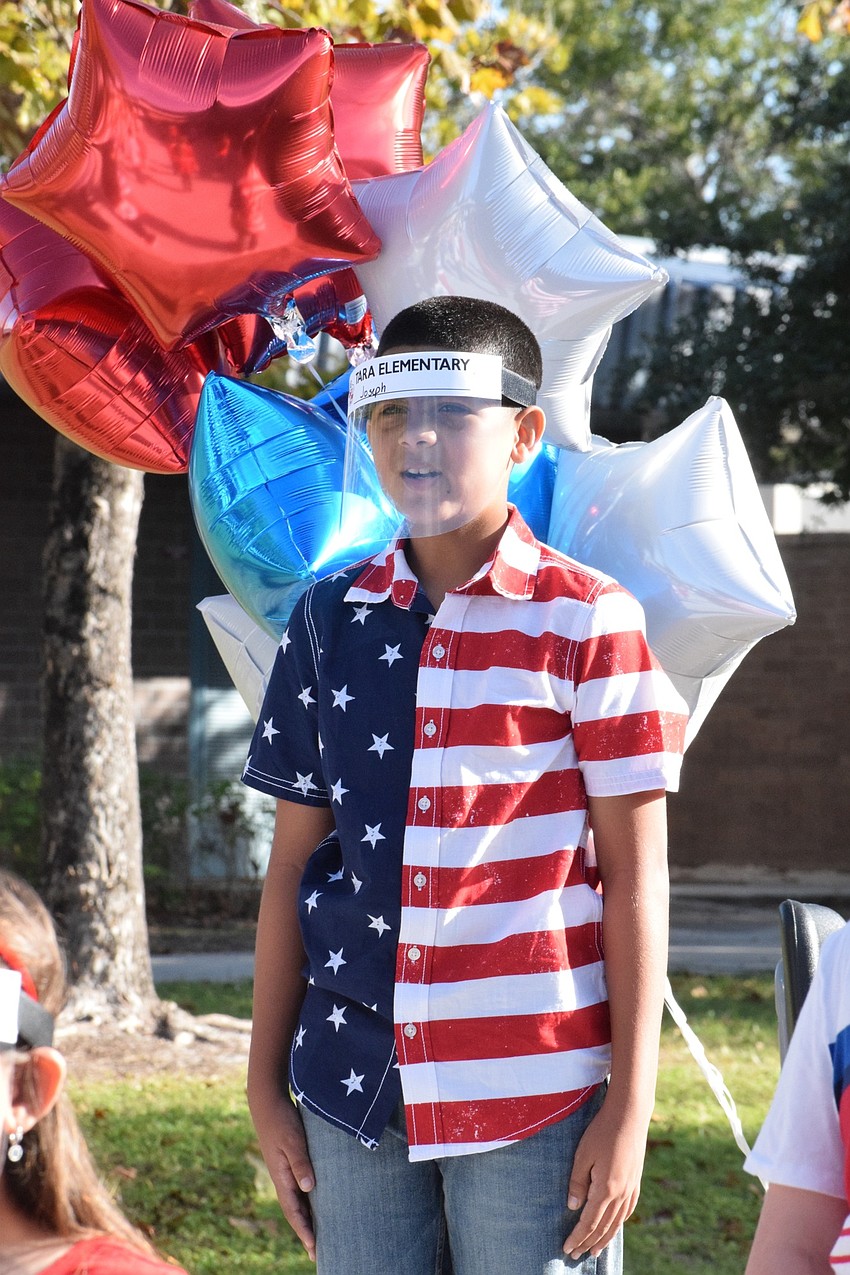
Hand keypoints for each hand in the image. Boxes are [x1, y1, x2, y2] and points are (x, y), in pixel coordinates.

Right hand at [251, 1093, 315, 1260]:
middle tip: (319, 1252)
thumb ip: (300, 1163)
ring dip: (308, 1218)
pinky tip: (318, 1202)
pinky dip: (309, 1200)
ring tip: (321, 1233)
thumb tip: (309, 1188)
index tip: (315, 1249)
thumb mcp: (293, 1141)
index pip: (294, 1212)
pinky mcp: (290, 1161)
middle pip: (296, 1212)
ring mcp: (285, 1171)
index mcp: (282, 1178)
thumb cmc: (281, 1120)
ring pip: (299, 1200)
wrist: (268, 1102)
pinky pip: (300, 1187)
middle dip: (306, 1231)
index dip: (304, 1231)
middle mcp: (283, 1179)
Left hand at [562, 1097, 647, 1259]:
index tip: (567, 1248)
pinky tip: (614, 1226)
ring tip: (595, 1250)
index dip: (577, 1237)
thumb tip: (573, 1207)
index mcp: (606, 1188)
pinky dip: (619, 1223)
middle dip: (589, 1242)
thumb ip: (578, 1182)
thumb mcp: (583, 1155)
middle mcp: (621, 1194)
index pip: (589, 1221)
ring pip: (617, 1222)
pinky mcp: (636, 1181)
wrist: (629, 1115)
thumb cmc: (602, 1131)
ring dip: (605, 1238)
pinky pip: (627, 1210)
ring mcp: (631, 1189)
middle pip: (603, 1226)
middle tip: (576, 1256)